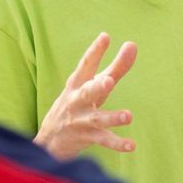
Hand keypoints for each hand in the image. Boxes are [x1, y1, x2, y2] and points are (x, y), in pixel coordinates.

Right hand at [34, 33, 136, 160]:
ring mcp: (81, 120)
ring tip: (128, 116)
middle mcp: (76, 101)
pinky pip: (103, 140)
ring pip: (97, 119)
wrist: (50, 140)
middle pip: (87, 92)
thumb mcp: (94, 85)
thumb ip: (116, 67)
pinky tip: (131, 145)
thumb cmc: (78, 104)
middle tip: (109, 81)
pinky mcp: (86, 137)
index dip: (95, 51)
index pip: (86, 65)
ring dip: (112, 117)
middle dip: (97, 86)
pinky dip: (117, 144)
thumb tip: (132, 44)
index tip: (105, 37)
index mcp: (77, 84)